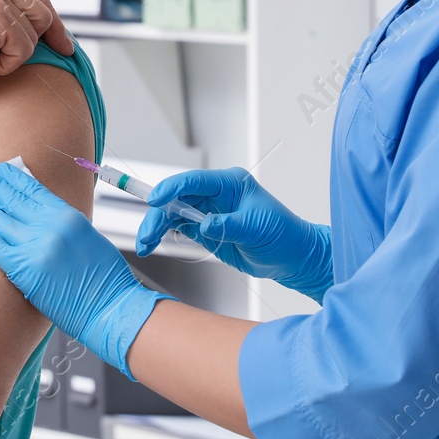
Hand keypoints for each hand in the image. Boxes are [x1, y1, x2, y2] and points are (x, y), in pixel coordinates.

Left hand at [0, 162, 173, 380]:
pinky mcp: (24, 270)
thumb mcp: (88, 237)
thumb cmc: (104, 278)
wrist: (109, 308)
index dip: (15, 178)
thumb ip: (64, 223)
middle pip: (14, 201)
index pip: (35, 190)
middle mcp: (50, 227)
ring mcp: (35, 248)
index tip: (2, 170)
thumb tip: (41, 211)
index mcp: (68, 215)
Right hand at [137, 167, 333, 301]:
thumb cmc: (282, 235)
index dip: (172, 188)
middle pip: (177, 198)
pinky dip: (164, 234)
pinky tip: (154, 243)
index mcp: (230, 184)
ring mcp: (209, 211)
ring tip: (146, 244)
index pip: (194, 181)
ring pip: (174, 213)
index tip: (156, 199)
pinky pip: (179, 226)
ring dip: (158, 226)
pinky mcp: (205, 228)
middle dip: (159, 215)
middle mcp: (216, 195)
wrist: (292, 258)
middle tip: (148, 234)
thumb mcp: (256, 229)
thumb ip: (227, 226)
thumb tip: (203, 226)